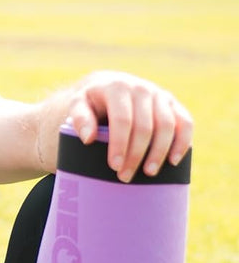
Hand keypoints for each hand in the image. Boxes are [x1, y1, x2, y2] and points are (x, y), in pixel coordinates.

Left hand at [65, 70, 192, 182]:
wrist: (109, 86)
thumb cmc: (91, 102)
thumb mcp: (77, 106)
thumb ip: (79, 119)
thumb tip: (88, 138)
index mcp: (118, 88)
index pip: (122, 120)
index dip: (120, 144)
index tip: (114, 166)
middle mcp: (142, 89)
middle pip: (145, 126)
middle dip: (136, 154)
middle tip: (125, 176)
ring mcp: (160, 95)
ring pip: (167, 126)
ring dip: (159, 152)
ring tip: (149, 173)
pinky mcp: (173, 104)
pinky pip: (185, 123)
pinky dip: (183, 142)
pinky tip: (174, 161)